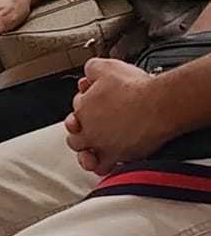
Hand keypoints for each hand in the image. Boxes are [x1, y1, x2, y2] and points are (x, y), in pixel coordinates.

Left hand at [65, 58, 169, 175]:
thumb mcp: (106, 67)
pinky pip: (104, 168)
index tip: (97, 102)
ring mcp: (103, 146)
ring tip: (94, 150)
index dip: (87, 104)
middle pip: (76, 136)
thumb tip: (89, 72)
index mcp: (83, 108)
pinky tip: (109, 160)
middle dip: (81, 132)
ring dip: (87, 154)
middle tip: (94, 126)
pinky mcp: (118, 157)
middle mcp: (89, 130)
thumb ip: (92, 69)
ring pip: (85, 156)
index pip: (77, 109)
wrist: (158, 104)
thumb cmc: (135, 87)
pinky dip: (104, 166)